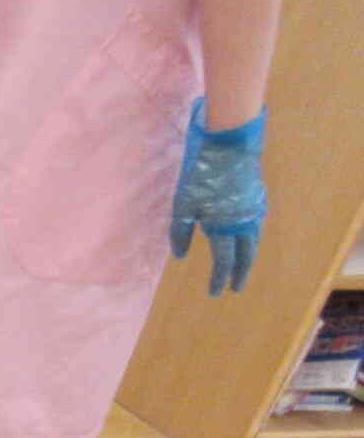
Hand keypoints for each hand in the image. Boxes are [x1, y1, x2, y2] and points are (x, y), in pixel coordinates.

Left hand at [169, 99, 266, 296]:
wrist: (230, 143)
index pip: (224, 262)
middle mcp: (244, 221)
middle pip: (245, 254)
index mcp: (225, 227)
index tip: (216, 294)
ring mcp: (254, 207)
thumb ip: (180, 232)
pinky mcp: (256, 194)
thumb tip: (180, 256)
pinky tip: (244, 235)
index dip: (219, 279)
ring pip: (253, 239)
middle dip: (240, 273)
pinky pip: (255, 223)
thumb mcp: (182, 205)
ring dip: (248, 255)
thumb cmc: (201, 175)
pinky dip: (250, 236)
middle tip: (236, 288)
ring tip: (241, 265)